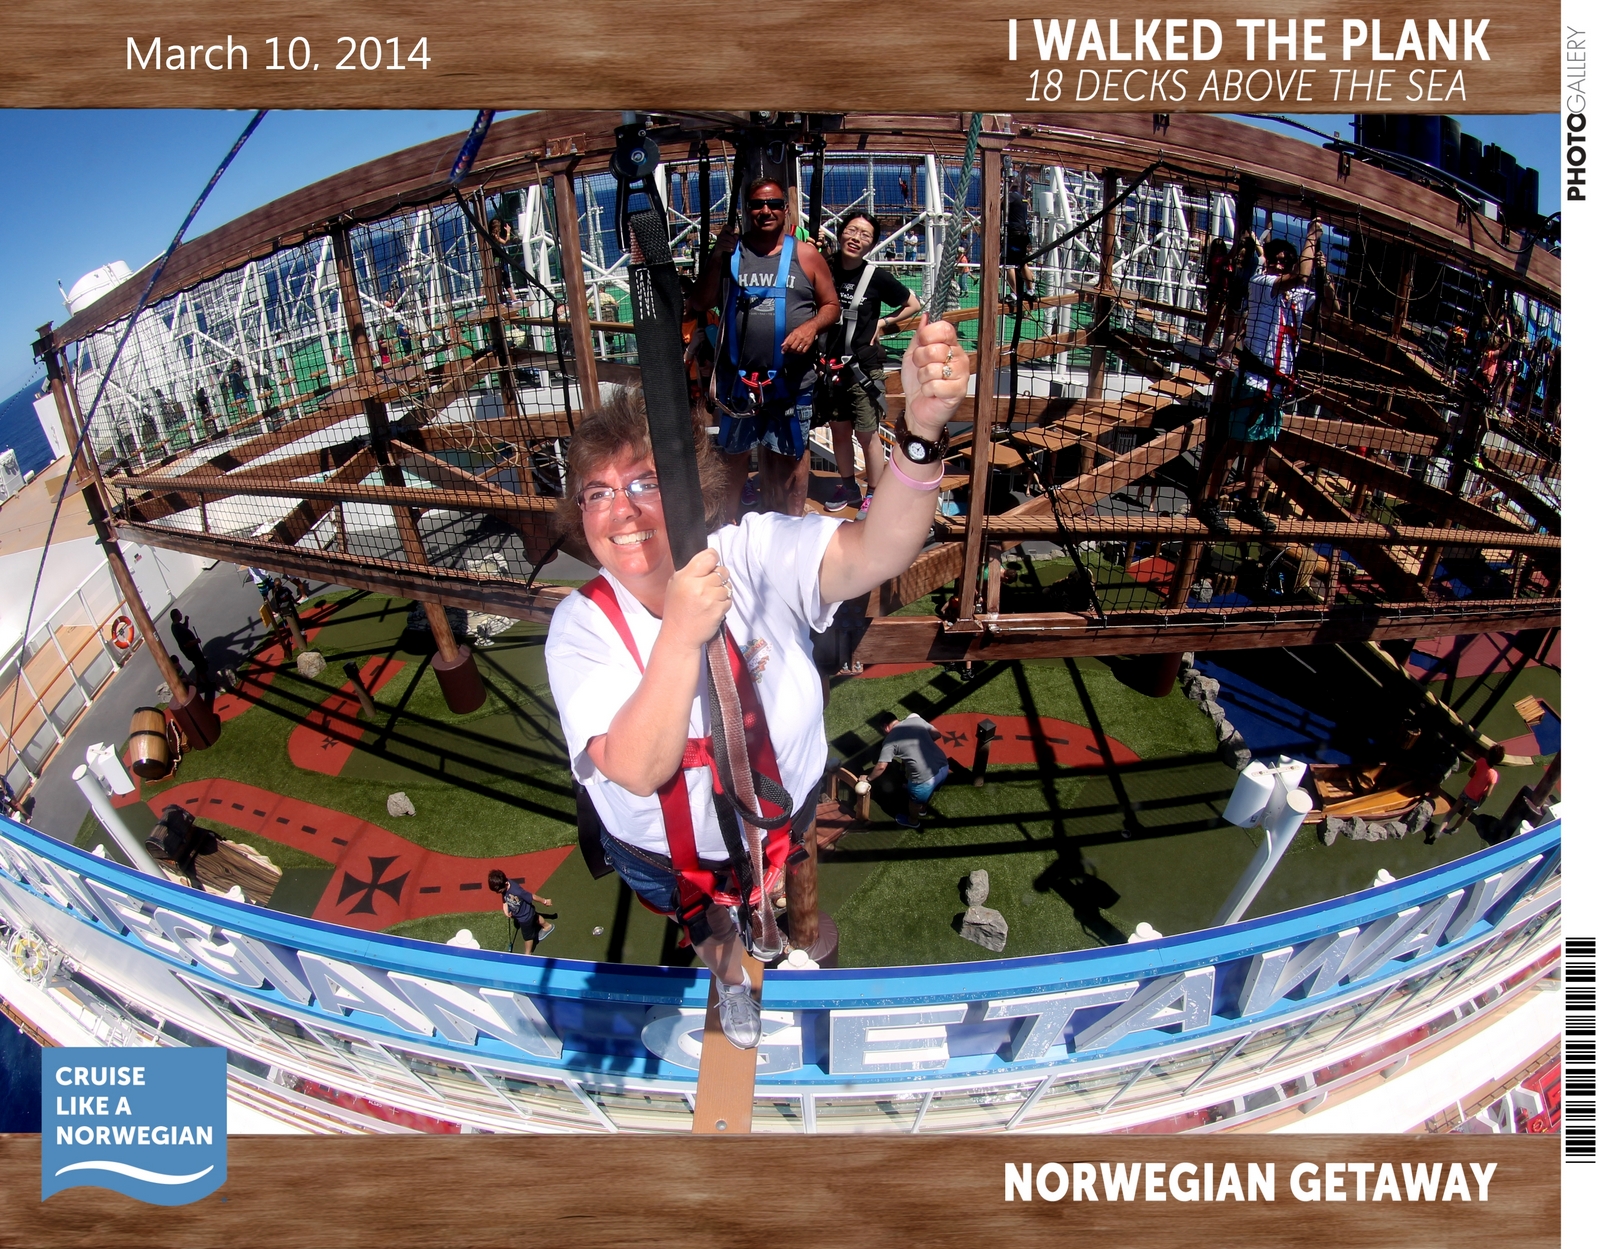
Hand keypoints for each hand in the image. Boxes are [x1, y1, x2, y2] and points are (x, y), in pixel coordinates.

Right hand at [659, 548, 732, 650]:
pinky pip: (729, 600)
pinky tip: (712, 608)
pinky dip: (723, 603)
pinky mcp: (720, 610)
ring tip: (709, 599)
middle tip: (709, 586)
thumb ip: (691, 571)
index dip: (713, 558)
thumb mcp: (675, 584)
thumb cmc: (677, 610)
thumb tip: (709, 560)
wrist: (679, 636)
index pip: (709, 556)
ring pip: (728, 586)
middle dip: (718, 577)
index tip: (711, 565)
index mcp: (686, 577)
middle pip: (722, 570)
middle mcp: (699, 586)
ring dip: (722, 591)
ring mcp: (711, 599)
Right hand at [713, 222, 739, 257]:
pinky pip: (724, 247)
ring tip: (734, 246)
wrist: (720, 250)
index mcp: (724, 231)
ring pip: (725, 242)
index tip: (732, 233)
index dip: (729, 229)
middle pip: (726, 236)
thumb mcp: (732, 239)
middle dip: (732, 240)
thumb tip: (736, 236)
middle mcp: (720, 235)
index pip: (725, 226)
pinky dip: (729, 249)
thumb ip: (735, 237)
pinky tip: (732, 249)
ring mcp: (718, 241)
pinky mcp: (718, 246)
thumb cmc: (728, 243)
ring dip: (731, 245)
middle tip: (735, 243)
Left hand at [782, 322, 818, 354]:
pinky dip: (800, 353)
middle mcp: (800, 338)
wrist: (812, 326)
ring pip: (798, 350)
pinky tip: (799, 351)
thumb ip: (788, 338)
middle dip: (790, 351)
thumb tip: (783, 344)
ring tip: (794, 351)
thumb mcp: (794, 331)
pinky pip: (804, 351)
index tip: (783, 351)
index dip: (785, 348)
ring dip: (795, 352)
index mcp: (795, 334)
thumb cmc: (803, 328)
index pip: (788, 343)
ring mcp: (805, 341)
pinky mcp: (809, 343)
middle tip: (789, 351)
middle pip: (793, 347)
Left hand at [899, 318, 966, 434]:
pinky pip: (935, 385)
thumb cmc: (917, 383)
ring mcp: (961, 375)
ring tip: (927, 382)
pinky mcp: (958, 391)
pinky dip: (927, 390)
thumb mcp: (913, 356)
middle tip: (922, 369)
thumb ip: (919, 337)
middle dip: (920, 360)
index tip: (921, 343)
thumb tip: (926, 317)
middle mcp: (959, 358)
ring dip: (923, 378)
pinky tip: (931, 392)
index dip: (928, 334)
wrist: (917, 409)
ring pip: (933, 368)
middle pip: (936, 349)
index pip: (945, 329)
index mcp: (950, 346)